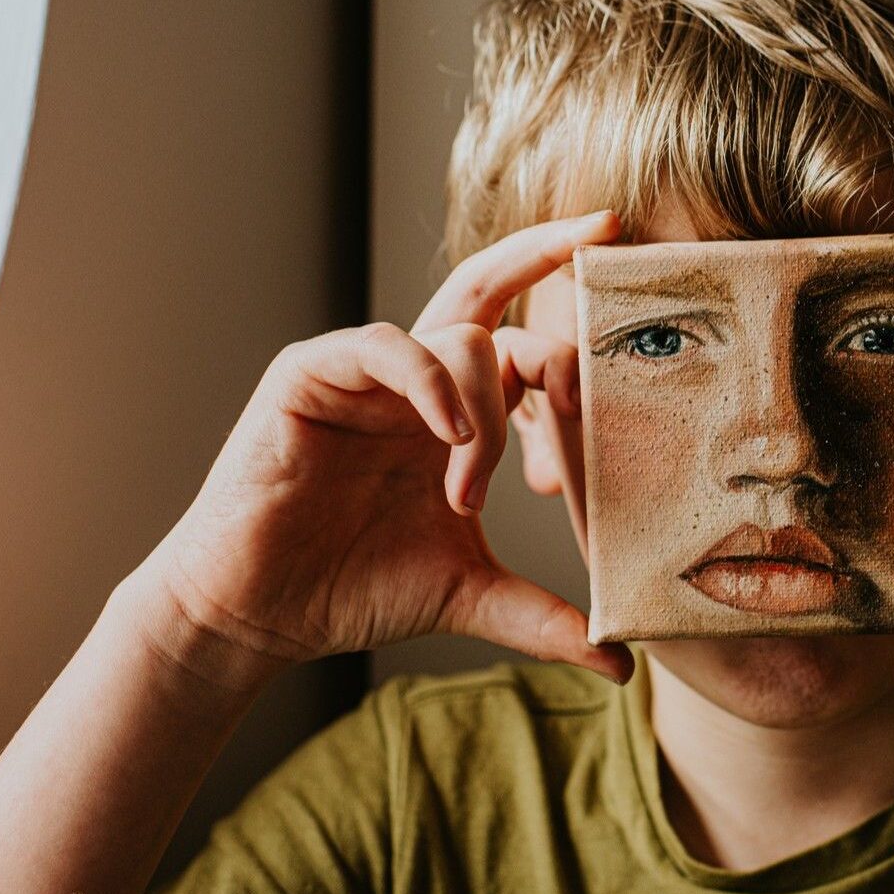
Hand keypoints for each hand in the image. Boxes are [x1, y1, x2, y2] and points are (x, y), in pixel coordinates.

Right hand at [139, 211, 633, 688]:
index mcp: (455, 411)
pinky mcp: (309, 374)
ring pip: (456, 335)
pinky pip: (385, 346)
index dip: (572, 322)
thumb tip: (622, 665)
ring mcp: (363, 370)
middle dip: (548, 252)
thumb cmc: (353, 590)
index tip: (634, 312)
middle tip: (605, 228)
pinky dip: (428, 382)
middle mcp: (415, 378)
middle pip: (487, 286)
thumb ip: (545, 617)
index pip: (521, 340)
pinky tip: (449, 437)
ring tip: (469, 488)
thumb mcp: (470, 595)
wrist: (259, 615)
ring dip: (484, 409)